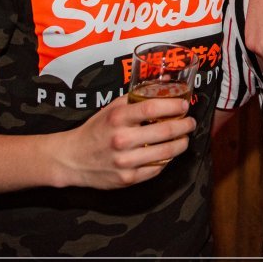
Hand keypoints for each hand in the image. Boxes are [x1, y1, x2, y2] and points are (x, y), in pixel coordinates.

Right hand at [51, 94, 194, 188]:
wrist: (72, 158)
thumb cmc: (96, 129)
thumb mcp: (113, 108)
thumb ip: (138, 96)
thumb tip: (167, 82)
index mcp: (117, 118)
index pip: (152, 108)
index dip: (173, 106)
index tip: (184, 105)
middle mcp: (121, 139)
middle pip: (164, 131)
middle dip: (184, 126)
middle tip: (190, 123)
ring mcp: (125, 161)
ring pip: (166, 152)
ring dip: (181, 144)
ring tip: (184, 138)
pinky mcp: (128, 179)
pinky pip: (157, 168)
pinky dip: (167, 159)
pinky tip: (169, 152)